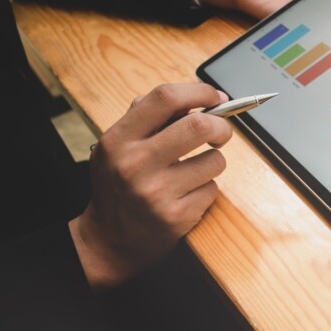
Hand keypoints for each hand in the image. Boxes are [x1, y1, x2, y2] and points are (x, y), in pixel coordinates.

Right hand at [69, 84, 232, 290]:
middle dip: (221, 126)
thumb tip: (193, 98)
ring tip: (193, 171)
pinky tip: (186, 195)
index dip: (199, 92)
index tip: (215, 97)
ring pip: (214, 160)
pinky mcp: (176, 216)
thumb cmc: (118, 185)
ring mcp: (156, 193)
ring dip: (213, 162)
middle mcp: (134, 164)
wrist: (109, 239)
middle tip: (221, 132)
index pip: (165, 98)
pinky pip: (212, 189)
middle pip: (198, 125)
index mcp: (119, 139)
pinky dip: (206, 189)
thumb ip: (146, 118)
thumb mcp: (116, 146)